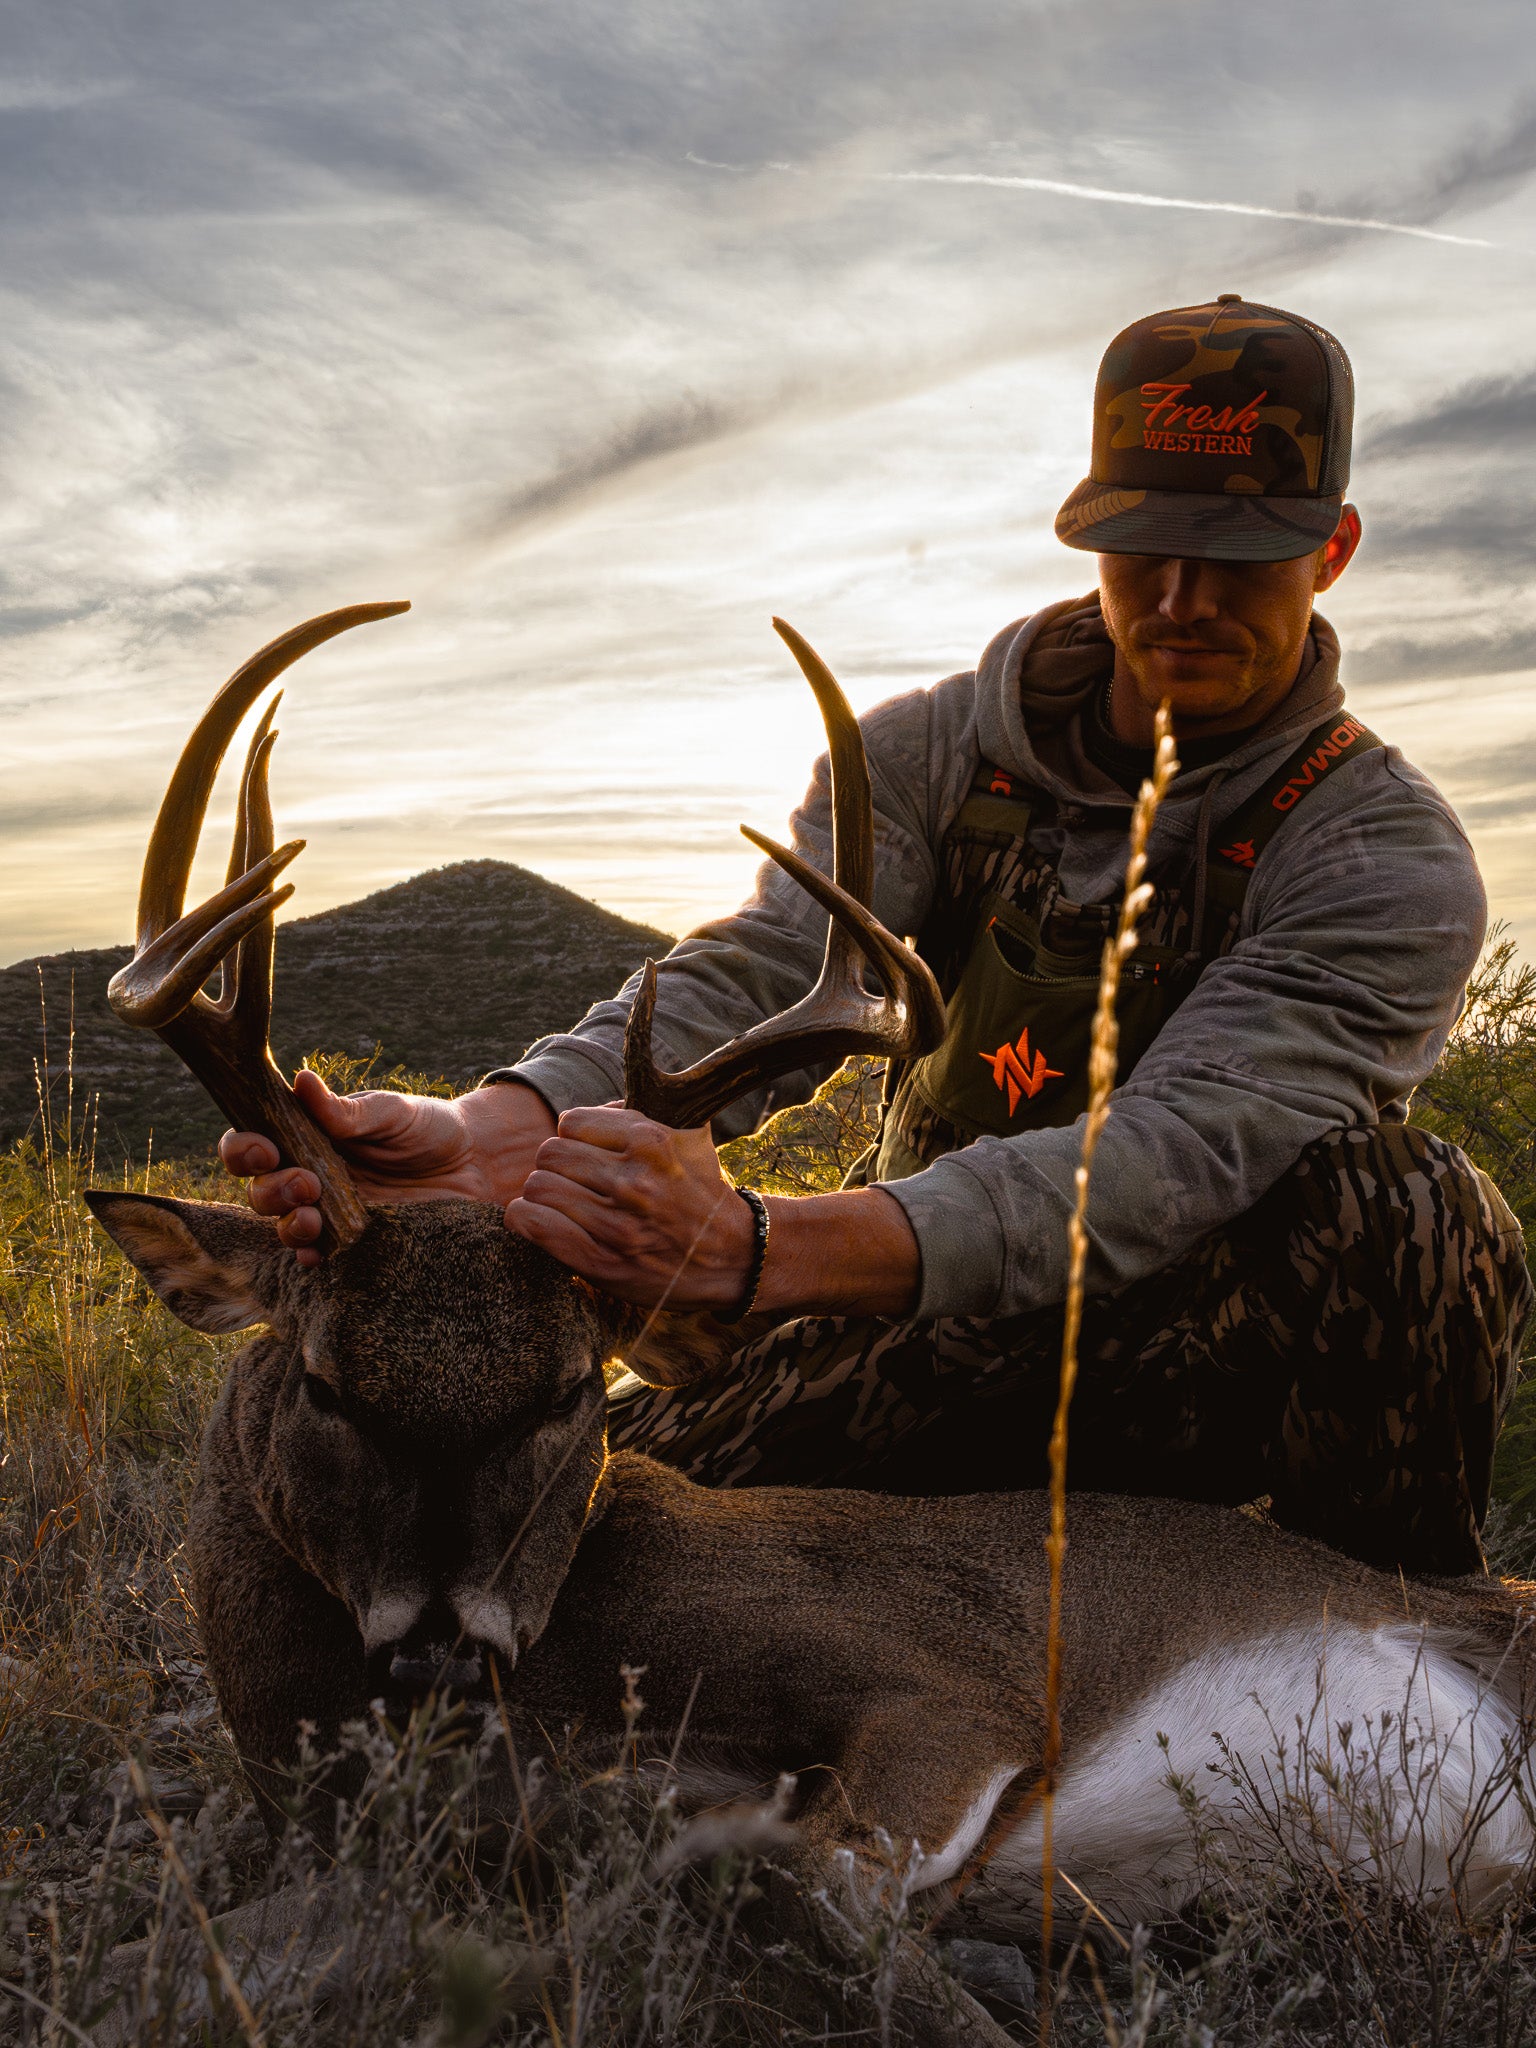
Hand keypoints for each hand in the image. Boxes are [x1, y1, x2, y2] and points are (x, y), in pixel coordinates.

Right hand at [219, 1072, 556, 1265]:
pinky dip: (310, 1256)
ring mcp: (326, 1212)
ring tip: (313, 1217)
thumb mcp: (391, 1113)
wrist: (475, 1164)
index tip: (266, 1149)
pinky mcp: (351, 1242)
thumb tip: (301, 1080)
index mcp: (305, 1136)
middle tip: (307, 1182)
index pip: (252, 1143)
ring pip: (282, 1226)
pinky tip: (318, 1254)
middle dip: (271, 1189)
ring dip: (288, 1224)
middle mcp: (307, 1174)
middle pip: (260, 1190)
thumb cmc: (428, 1128)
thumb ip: (346, 1110)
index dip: (244, 1149)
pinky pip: (317, 1256)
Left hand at [504, 1104, 923, 1318]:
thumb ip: (644, 1110)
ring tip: (562, 1200)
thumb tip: (606, 1082)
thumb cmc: (699, 1189)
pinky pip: (534, 1225)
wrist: (731, 1255)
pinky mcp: (601, 1262)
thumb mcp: (687, 1135)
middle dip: (556, 1165)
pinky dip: (528, 1220)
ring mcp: (617, 1225)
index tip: (586, 1151)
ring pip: (539, 1188)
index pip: (571, 1122)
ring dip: (544, 1194)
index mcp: (652, 1142)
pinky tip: (543, 1220)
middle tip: (572, 1178)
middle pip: (550, 1154)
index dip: (575, 1136)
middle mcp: (634, 1182)